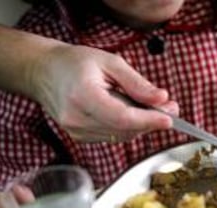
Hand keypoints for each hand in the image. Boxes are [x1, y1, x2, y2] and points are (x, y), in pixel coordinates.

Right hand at [29, 44, 178, 141]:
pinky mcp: (80, 136)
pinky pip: (113, 136)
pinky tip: (131, 112)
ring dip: (142, 125)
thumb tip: (162, 99)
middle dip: (151, 121)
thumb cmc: (76, 63)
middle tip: (171, 108)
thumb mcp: (111, 63)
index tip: (170, 118)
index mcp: (83, 95)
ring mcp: (76, 131)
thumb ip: (137, 83)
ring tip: (153, 107)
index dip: (149, 120)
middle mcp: (77, 119)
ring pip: (122, 136)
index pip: (123, 117)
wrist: (45, 72)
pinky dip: (128, 127)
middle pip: (125, 129)